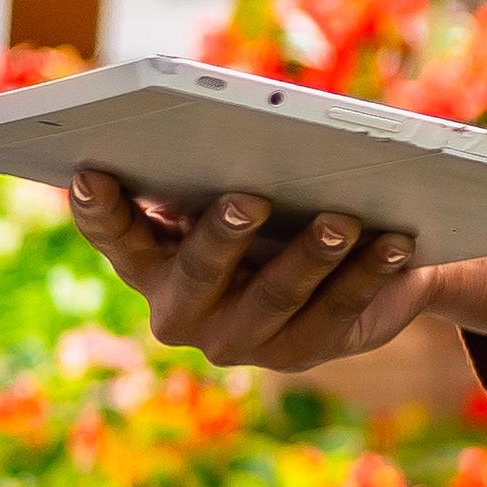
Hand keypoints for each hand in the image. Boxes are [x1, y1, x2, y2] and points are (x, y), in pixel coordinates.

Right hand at [68, 170, 450, 373]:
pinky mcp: (299, 352)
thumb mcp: (232, 192)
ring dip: (311, 255)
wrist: (348, 270)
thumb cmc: (274, 211)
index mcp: (151, 262)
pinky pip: (338, 311)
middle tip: (250, 197)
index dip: (100, 209)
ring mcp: (239, 340)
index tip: (90, 172)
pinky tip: (395, 244)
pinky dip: (369, 274)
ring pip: (275, 296)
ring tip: (342, 220)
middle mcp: (182, 310)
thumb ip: (215, 172)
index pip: (116, 236)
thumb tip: (227, 134)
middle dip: (224, 234)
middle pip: (199, 271)